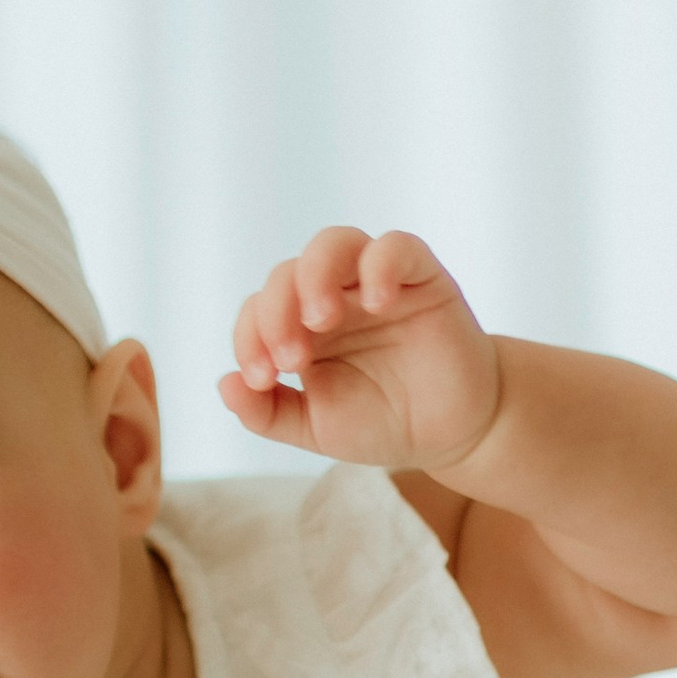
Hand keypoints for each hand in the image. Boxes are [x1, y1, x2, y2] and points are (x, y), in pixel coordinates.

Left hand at [219, 227, 502, 474]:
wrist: (451, 434)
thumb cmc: (383, 423)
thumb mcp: (316, 428)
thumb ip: (267, 412)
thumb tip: (225, 383)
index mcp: (301, 327)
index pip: (258, 309)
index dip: (249, 338)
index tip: (263, 380)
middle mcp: (335, 295)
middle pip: (288, 271)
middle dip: (277, 312)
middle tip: (293, 358)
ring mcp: (376, 283)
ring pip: (333, 243)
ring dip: (315, 276)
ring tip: (320, 319)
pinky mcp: (421, 278)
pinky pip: (396, 247)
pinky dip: (380, 265)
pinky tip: (377, 303)